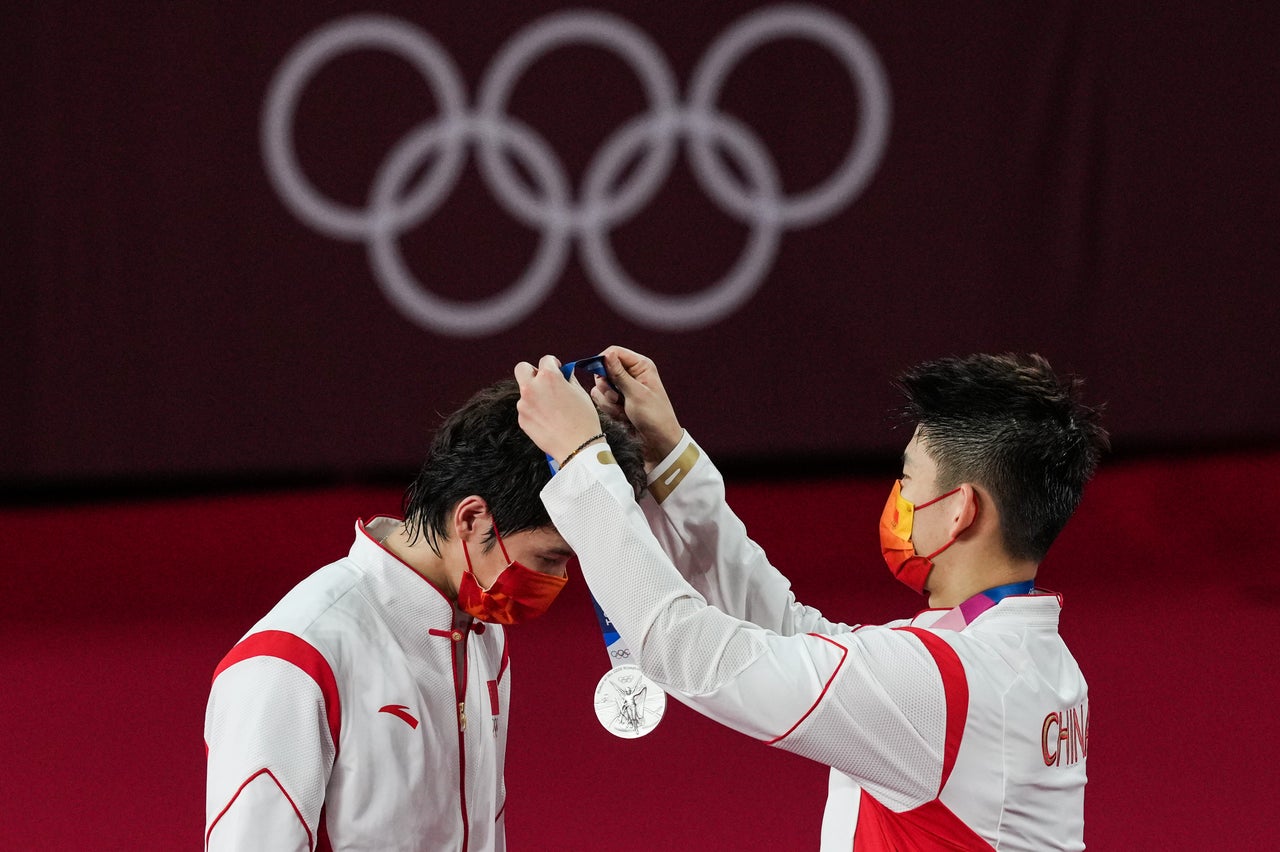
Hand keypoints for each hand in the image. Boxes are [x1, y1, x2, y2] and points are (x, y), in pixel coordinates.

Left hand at [515, 355, 603, 464]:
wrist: (578, 446)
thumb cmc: (583, 420)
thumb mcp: (580, 393)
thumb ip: (568, 379)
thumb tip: (563, 374)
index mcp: (549, 377)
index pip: (545, 360)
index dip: (553, 364)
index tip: (556, 369)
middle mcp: (532, 387)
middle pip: (522, 369)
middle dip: (531, 371)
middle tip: (543, 381)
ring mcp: (524, 404)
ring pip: (525, 392)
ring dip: (535, 396)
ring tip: (552, 409)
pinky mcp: (522, 419)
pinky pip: (526, 410)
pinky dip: (534, 412)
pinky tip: (548, 420)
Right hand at [591, 346, 681, 466]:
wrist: (658, 441)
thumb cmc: (654, 416)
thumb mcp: (636, 394)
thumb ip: (619, 374)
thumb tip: (607, 354)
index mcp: (640, 366)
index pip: (614, 352)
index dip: (603, 362)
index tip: (601, 376)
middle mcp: (631, 374)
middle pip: (604, 369)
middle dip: (606, 386)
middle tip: (616, 398)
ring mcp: (623, 388)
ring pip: (601, 387)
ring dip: (608, 401)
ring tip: (622, 411)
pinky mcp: (618, 401)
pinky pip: (602, 399)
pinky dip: (609, 409)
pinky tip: (622, 416)